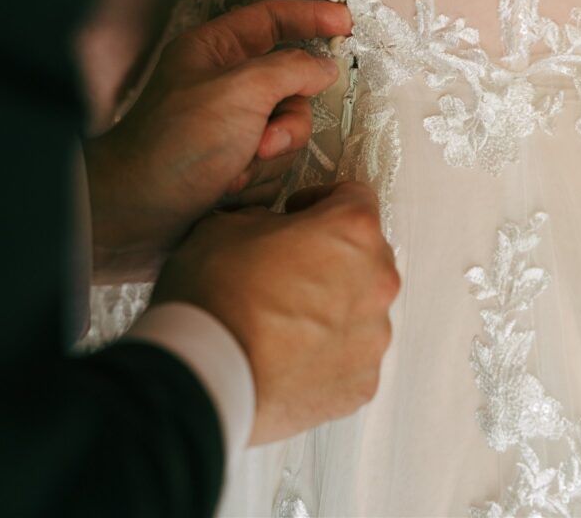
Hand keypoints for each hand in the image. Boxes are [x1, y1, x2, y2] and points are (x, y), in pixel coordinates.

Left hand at [85, 0, 351, 281]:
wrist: (136, 217)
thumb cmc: (175, 145)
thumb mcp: (239, 92)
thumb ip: (290, 70)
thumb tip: (324, 67)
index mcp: (215, 50)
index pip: (271, 19)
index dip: (309, 16)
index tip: (345, 22)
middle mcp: (224, 84)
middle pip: (291, 84)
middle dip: (286, 119)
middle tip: (263, 140)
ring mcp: (231, 126)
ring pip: (288, 129)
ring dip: (271, 155)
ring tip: (237, 172)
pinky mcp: (236, 163)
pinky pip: (276, 163)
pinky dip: (260, 178)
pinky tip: (230, 190)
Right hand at [152, 181, 400, 443]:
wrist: (202, 374)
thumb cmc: (217, 292)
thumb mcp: (230, 224)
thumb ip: (268, 219)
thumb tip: (275, 231)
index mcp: (353, 231)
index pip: (355, 197)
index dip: (323, 200)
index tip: (300, 212)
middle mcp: (377, 281)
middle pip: (366, 254)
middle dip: (333, 255)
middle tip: (291, 265)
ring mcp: (373, 337)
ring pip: (361, 308)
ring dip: (333, 305)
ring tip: (286, 318)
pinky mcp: (361, 383)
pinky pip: (351, 356)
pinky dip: (328, 351)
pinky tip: (289, 353)